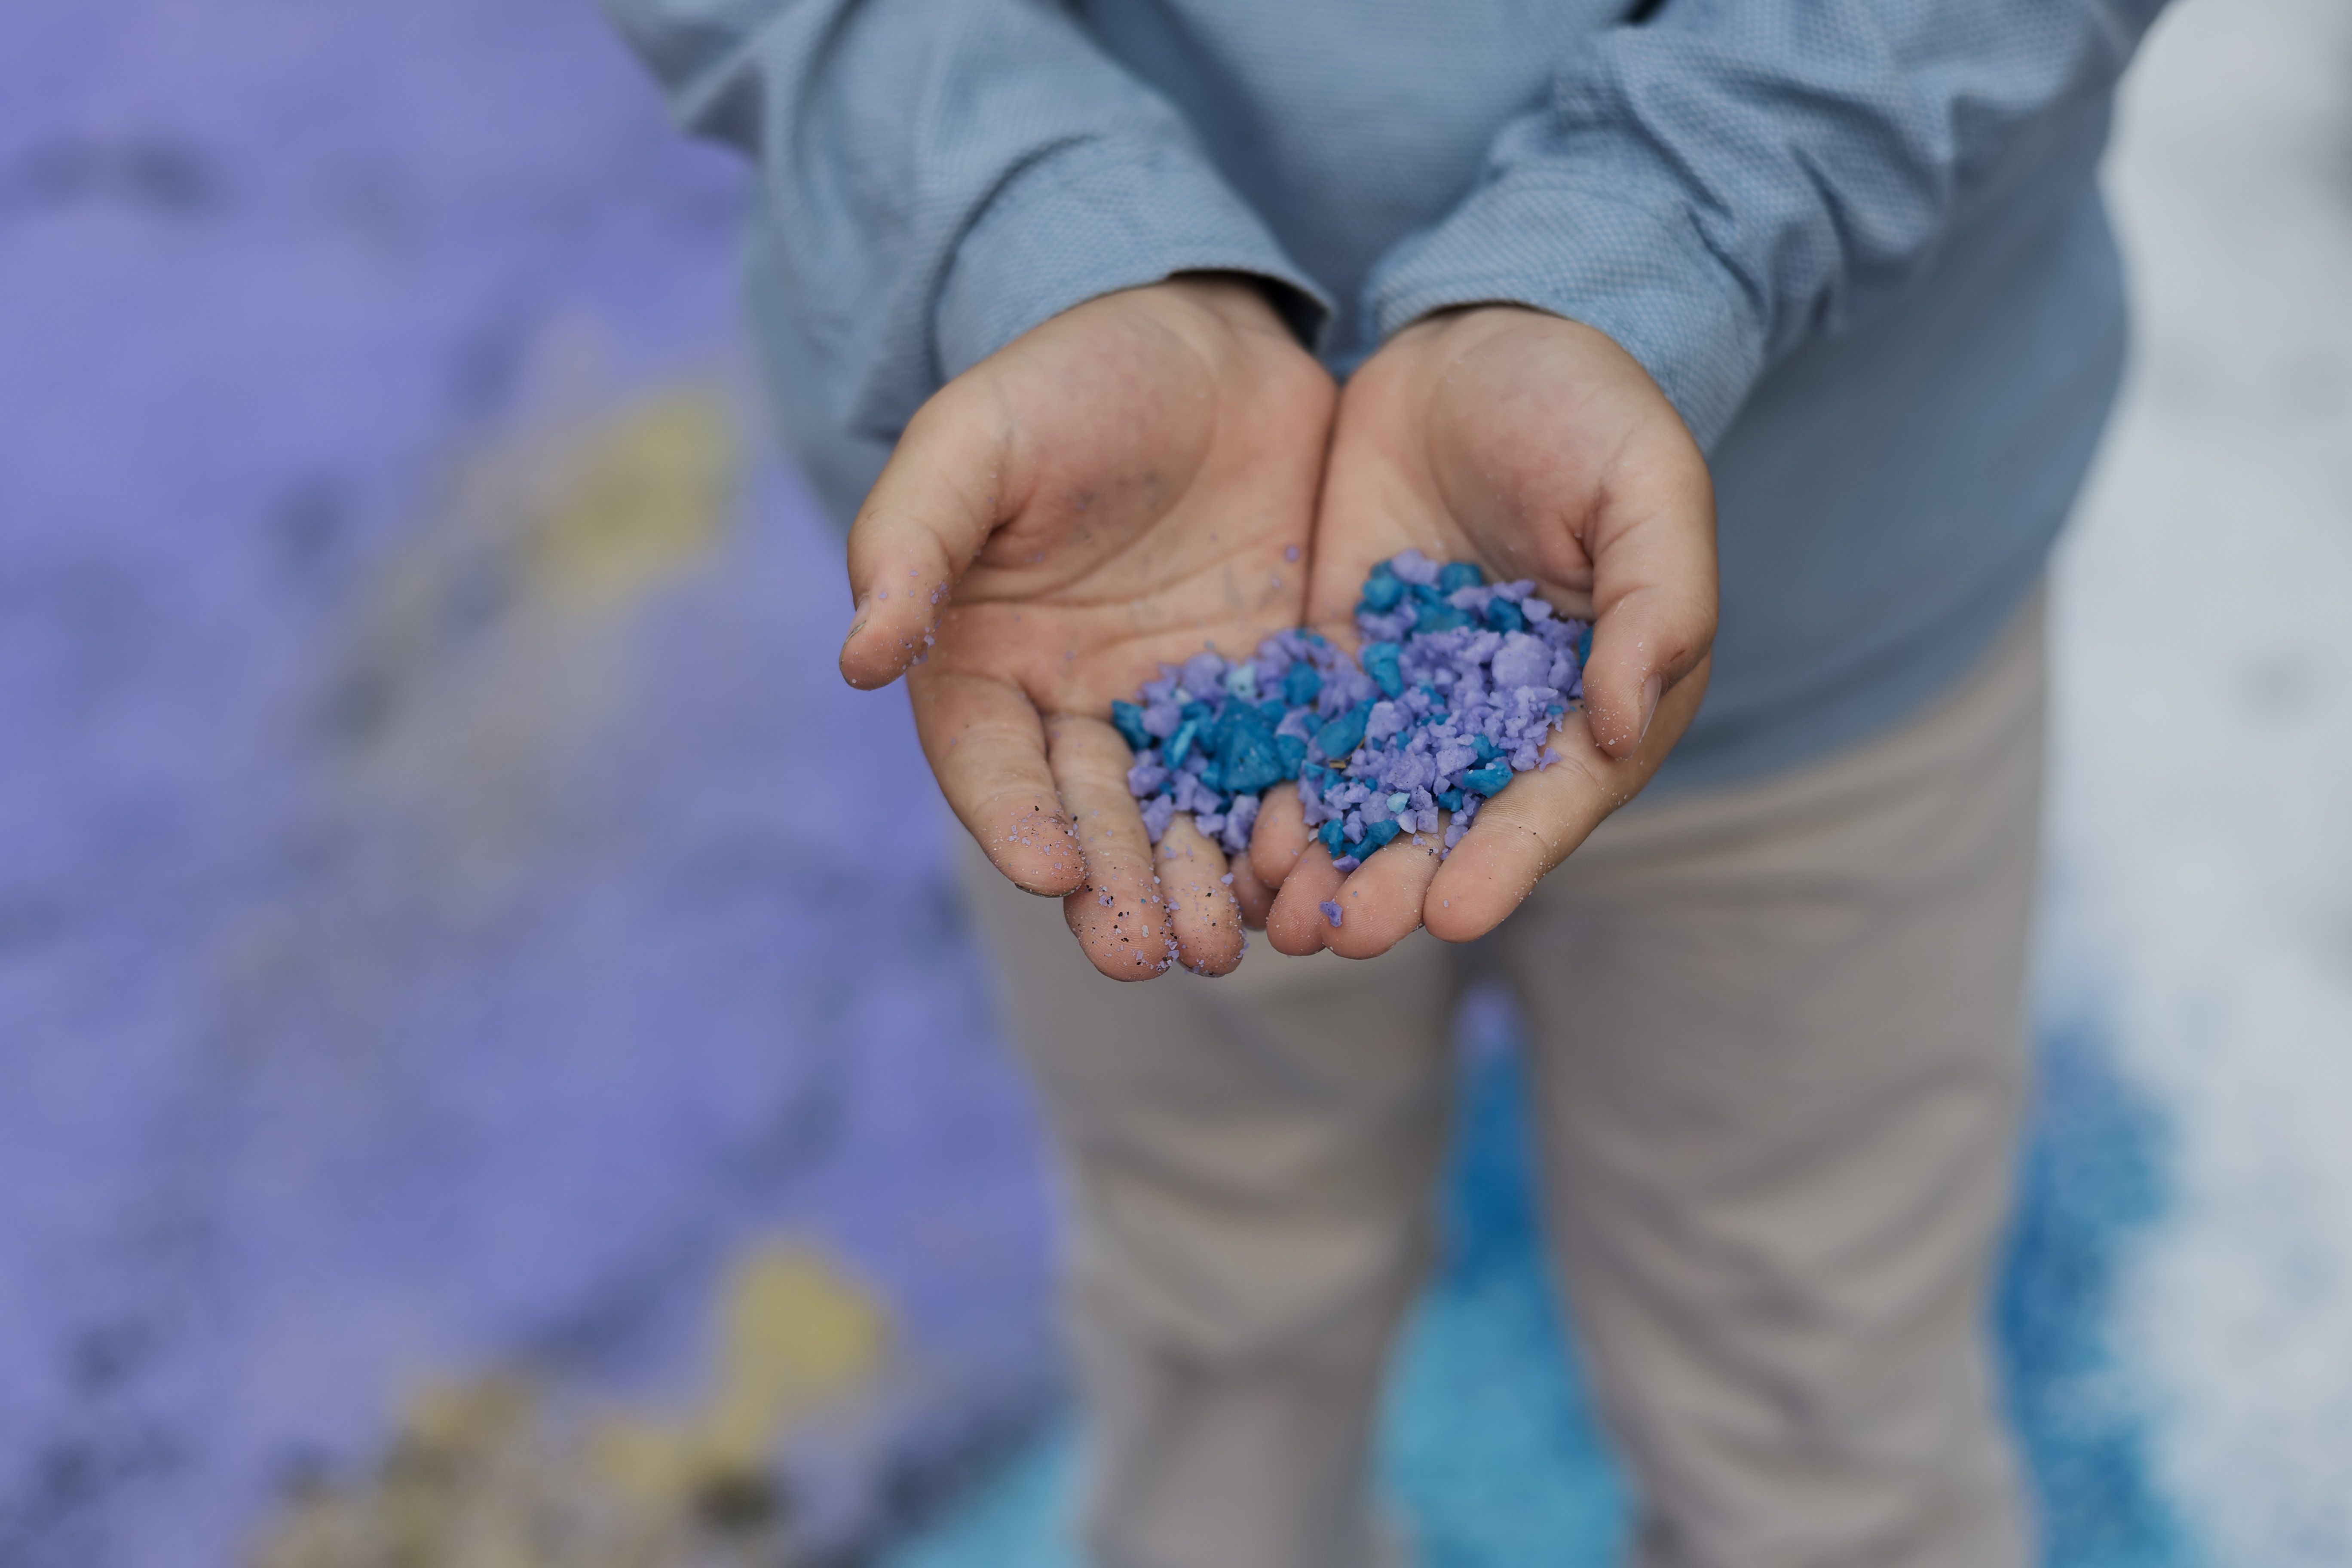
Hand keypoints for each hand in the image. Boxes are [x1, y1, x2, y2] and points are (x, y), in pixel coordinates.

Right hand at [840, 277, 1331, 978]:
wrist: (1200, 334)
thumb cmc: (1064, 377)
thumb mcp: (976, 440)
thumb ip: (910, 541)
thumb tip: (856, 657)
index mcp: (986, 664)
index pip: (990, 765)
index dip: (1014, 821)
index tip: (1051, 869)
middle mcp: (1076, 706)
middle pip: (1089, 817)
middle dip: (1115, 889)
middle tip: (1145, 954)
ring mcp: (1174, 706)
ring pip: (1183, 819)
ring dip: (1199, 887)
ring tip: (1229, 946)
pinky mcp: (1265, 690)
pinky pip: (1274, 776)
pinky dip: (1285, 833)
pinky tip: (1306, 881)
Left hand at [1253, 307, 1716, 957]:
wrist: (1486, 335)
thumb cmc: (1591, 409)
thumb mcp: (1646, 486)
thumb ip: (1657, 602)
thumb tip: (1627, 723)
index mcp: (1597, 697)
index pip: (1552, 799)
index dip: (1506, 862)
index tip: (1452, 916)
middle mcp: (1503, 719)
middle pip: (1451, 823)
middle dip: (1399, 884)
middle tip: (1345, 937)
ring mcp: (1416, 693)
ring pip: (1371, 799)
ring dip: (1329, 863)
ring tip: (1281, 918)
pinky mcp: (1341, 659)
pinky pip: (1307, 739)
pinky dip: (1278, 792)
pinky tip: (1235, 840)